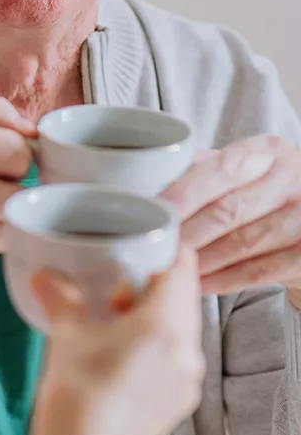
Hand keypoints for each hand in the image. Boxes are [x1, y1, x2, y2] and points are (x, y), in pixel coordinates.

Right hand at [24, 251, 205, 434]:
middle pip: (183, 298)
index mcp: (163, 327)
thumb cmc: (74, 400)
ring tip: (115, 315)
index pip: (182, 271)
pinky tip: (120, 348)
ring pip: (180, 328)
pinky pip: (176, 356)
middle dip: (155, 284)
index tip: (148, 242)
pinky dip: (155, 342)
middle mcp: (185, 351)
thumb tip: (45, 275)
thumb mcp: (64, 335)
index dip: (167, 251)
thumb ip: (59, 296)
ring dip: (154, 314)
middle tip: (119, 279)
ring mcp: (186, 379)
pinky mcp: (178, 401)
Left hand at [160, 136, 300, 301]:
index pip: (224, 169)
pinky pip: (258, 272)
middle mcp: (294, 180)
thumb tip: (146, 187)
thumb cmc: (258, 192)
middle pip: (229, 211)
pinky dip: (222, 280)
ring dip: (199, 259)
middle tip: (156, 246)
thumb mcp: (237, 170)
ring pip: (241, 244)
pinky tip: (197, 282)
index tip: (158, 209)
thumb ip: (199, 170)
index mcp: (269, 152)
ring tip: (170, 265)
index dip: (188, 191)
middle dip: (187, 231)